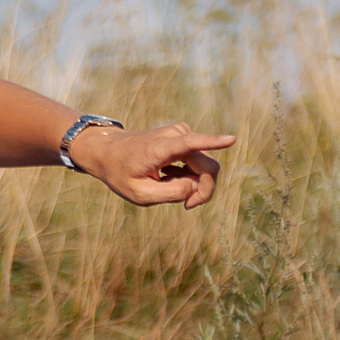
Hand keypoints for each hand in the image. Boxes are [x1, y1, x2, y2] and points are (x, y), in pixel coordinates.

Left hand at [71, 119, 234, 208]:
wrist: (108, 151)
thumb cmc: (121, 173)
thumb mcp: (140, 194)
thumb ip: (171, 193)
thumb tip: (197, 186)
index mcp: (160, 148)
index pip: (191, 143)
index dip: (214, 142)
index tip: (232, 139)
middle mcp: (175, 135)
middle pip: (208, 166)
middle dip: (203, 189)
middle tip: (187, 206)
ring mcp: (181, 133)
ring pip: (206, 164)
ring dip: (193, 181)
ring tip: (165, 183)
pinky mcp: (184, 136)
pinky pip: (199, 160)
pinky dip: (189, 173)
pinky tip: (168, 175)